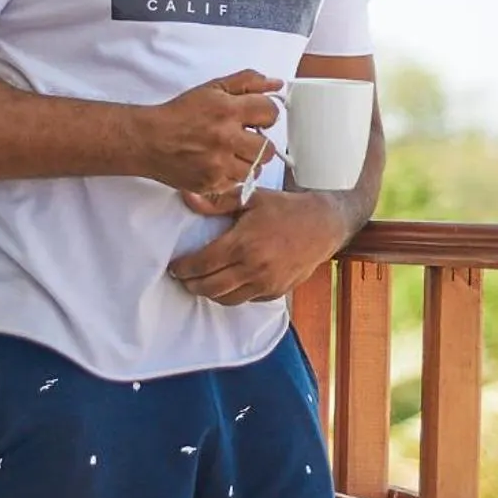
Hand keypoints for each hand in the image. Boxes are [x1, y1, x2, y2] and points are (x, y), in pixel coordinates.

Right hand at [133, 71, 282, 195]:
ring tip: (231, 152)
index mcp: (228, 110)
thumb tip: (276, 83)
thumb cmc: (181, 113)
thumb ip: (247, 82)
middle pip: (268, 149)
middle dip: (259, 142)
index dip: (265, 114)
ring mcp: (219, 164)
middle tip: (243, 138)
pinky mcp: (212, 183)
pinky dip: (232, 175)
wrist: (149, 140)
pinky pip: (237, 183)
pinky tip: (219, 164)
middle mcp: (226, 138)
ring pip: (255, 169)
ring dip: (247, 161)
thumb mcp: (213, 89)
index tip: (255, 117)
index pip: (270, 113)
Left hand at [168, 189, 345, 305]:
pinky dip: (232, 295)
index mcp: (243, 243)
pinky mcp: (276, 292)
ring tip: (201, 282)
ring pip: (227, 299)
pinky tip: (227, 284)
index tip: (174, 267)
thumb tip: (188, 198)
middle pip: (211, 287)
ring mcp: (266, 283)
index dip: (184, 268)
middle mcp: (253, 267)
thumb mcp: (252, 197)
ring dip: (209, 293)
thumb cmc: (285, 208)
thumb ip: (217, 201)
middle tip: (182, 278)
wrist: (323, 225)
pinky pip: (246, 300)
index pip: (203, 264)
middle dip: (191, 285)